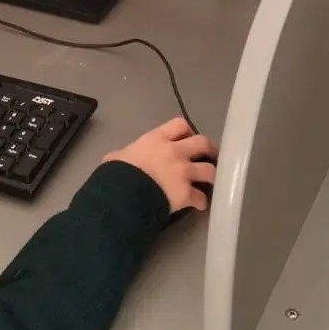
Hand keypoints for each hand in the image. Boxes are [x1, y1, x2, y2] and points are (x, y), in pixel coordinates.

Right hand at [101, 117, 217, 212]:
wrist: (123, 194)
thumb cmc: (118, 172)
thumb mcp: (117, 156)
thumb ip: (124, 154)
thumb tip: (118, 158)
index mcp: (157, 139)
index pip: (180, 125)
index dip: (187, 131)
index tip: (187, 138)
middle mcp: (175, 152)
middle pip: (202, 143)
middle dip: (209, 149)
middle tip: (209, 156)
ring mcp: (183, 173)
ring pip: (209, 170)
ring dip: (211, 176)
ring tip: (210, 181)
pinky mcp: (186, 193)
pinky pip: (201, 198)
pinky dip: (201, 202)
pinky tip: (198, 204)